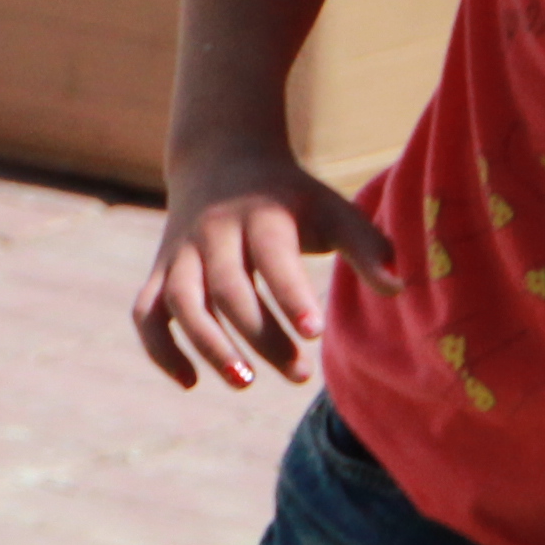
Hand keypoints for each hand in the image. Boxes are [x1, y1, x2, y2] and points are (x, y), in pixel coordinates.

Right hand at [134, 136, 392, 388]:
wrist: (222, 160)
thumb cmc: (291, 199)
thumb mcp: (331, 210)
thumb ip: (366, 246)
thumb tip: (397, 288)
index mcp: (259, 216)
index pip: (271, 257)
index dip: (290, 294)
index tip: (315, 332)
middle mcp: (212, 234)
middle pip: (227, 289)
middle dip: (261, 335)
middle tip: (301, 375)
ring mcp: (179, 254)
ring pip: (180, 303)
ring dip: (208, 347)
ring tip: (246, 383)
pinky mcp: (158, 273)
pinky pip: (146, 315)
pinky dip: (161, 350)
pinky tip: (191, 382)